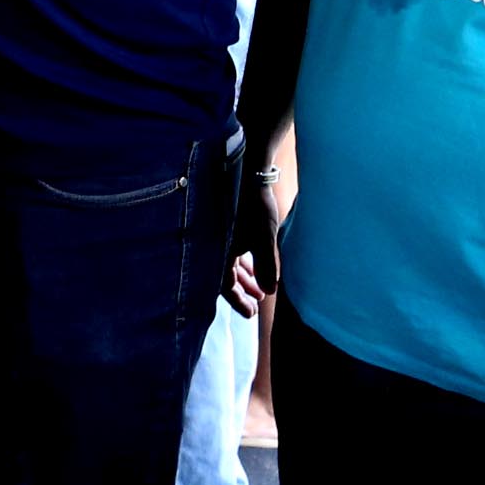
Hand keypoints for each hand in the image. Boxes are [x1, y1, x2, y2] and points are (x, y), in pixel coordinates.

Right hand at [226, 164, 279, 317]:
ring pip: (229, 262)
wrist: (248, 170)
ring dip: (245, 276)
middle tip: (256, 303)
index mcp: (218, 250)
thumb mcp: (264, 238)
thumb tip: (270, 292)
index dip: (238, 301)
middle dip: (242, 291)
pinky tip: (256, 262)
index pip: (224, 285)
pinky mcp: (226, 223)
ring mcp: (220, 233)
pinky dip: (244, 261)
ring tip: (260, 287)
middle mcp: (214, 244)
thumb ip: (266, 266)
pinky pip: (232, 250)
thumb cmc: (255, 204)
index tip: (251, 314)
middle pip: (224, 275)